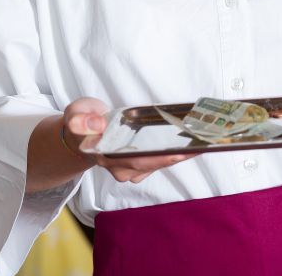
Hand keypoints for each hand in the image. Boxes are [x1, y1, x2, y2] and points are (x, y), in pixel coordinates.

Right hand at [64, 97, 196, 183]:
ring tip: (205, 141)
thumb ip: (80, 118)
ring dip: (183, 153)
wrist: (85, 130)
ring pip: (162, 162)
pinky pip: (164, 158)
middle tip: (202, 143)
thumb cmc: (83, 120)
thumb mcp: (76, 113)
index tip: (178, 152)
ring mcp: (133, 167)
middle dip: (179, 154)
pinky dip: (180, 151)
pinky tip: (196, 141)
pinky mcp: (143, 162)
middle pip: (154, 163)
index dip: (157, 158)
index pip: (136, 161)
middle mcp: (122, 167)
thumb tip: (95, 124)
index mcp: (107, 156)